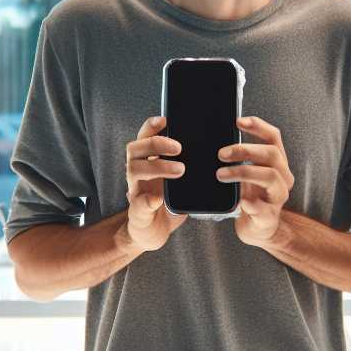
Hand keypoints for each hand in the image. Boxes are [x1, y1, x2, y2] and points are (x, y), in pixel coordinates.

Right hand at [122, 116, 187, 251]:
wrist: (154, 231)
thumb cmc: (169, 201)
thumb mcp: (181, 180)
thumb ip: (190, 164)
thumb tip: (216, 147)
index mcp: (148, 160)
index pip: (145, 136)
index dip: (152, 126)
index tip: (166, 119)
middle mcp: (137, 172)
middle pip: (136, 148)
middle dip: (156, 143)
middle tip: (179, 148)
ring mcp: (135, 191)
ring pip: (134, 170)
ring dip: (156, 167)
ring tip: (179, 170)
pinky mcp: (138, 212)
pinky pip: (138, 205)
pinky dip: (147, 201)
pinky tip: (157, 200)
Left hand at [218, 116, 295, 247]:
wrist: (258, 228)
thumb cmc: (250, 196)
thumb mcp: (246, 173)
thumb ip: (239, 158)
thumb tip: (214, 139)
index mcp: (277, 163)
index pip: (274, 137)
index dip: (258, 126)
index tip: (238, 121)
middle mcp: (283, 177)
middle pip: (272, 154)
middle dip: (245, 150)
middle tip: (221, 154)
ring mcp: (278, 198)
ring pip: (270, 177)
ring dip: (243, 172)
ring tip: (221, 174)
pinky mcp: (269, 217)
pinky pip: (262, 208)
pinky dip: (249, 203)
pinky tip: (238, 201)